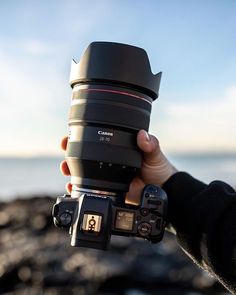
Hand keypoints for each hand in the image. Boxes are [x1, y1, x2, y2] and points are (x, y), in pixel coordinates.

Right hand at [60, 130, 176, 204]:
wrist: (163, 191)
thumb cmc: (159, 169)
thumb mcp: (155, 154)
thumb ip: (150, 145)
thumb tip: (143, 135)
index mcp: (119, 148)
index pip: (98, 138)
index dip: (83, 135)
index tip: (72, 132)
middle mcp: (110, 160)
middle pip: (85, 154)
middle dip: (70, 150)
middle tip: (64, 147)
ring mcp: (107, 175)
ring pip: (84, 171)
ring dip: (70, 168)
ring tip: (65, 168)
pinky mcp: (108, 189)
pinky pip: (90, 188)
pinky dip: (78, 187)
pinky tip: (72, 186)